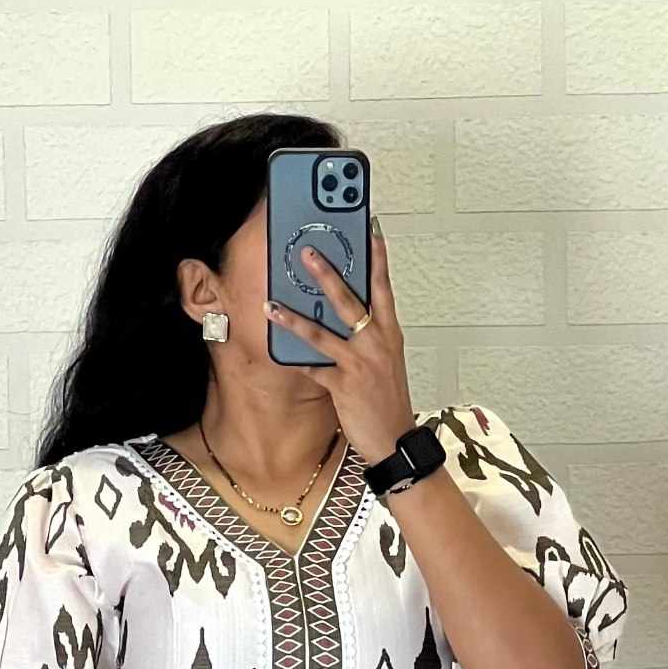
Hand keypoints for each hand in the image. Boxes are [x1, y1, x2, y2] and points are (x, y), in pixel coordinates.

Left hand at [265, 223, 414, 464]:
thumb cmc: (388, 399)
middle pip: (349, 300)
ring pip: (323, 333)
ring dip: (294, 317)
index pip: (383, 287)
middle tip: (306, 252)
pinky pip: (314, 369)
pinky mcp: (343, 386)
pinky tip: (278, 351)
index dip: (376, 257)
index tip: (369, 228)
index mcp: (389, 333)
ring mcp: (359, 364)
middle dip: (326, 273)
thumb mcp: (386, 359)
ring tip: (272, 302)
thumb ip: (369, 334)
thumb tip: (346, 312)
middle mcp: (376, 343)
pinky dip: (296, 361)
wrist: (395, 439)